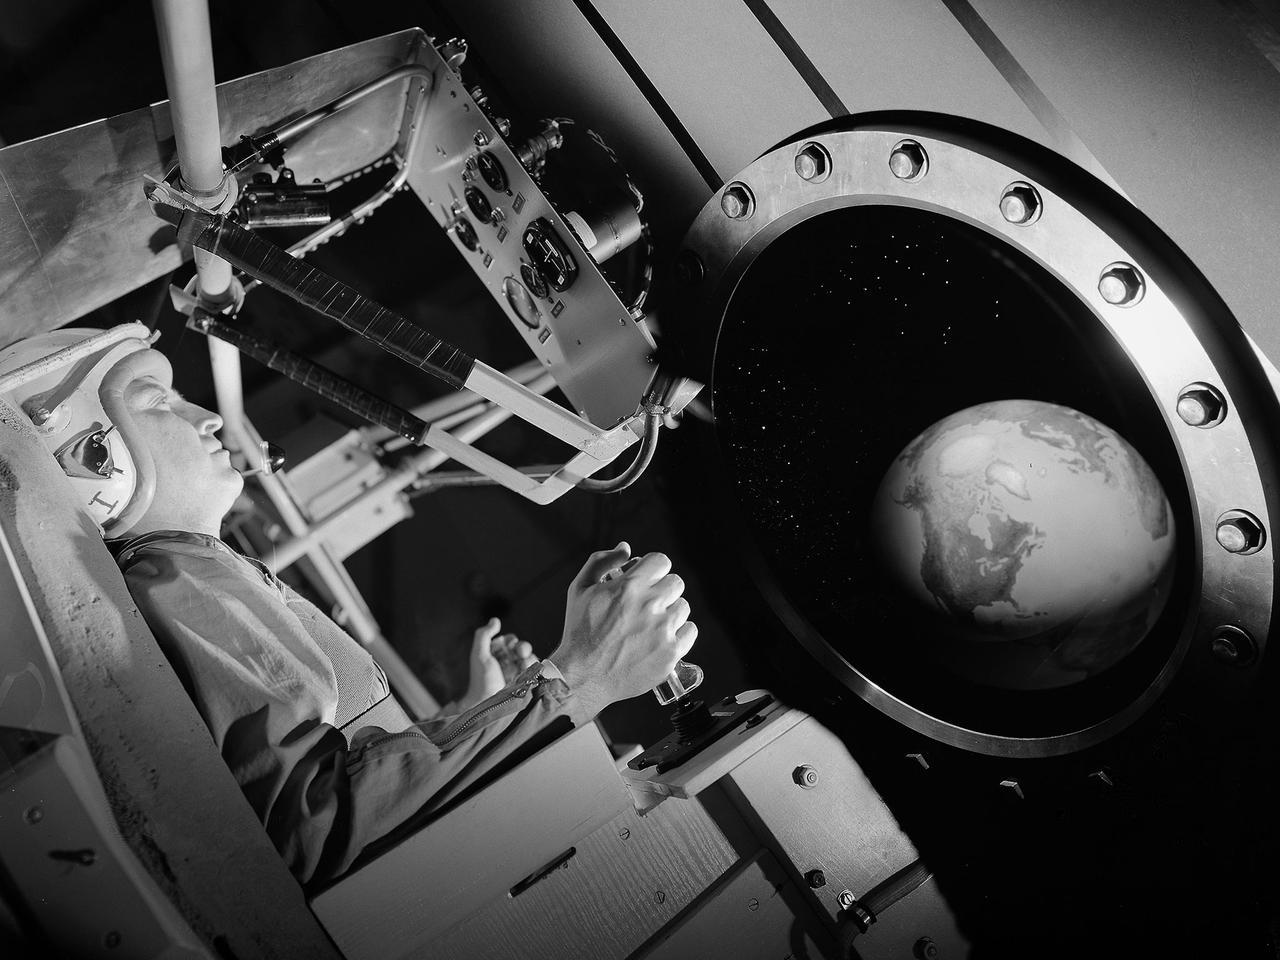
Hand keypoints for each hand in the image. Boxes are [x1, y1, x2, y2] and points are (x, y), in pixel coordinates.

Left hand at [457, 618, 534, 711]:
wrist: (488, 706)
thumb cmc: (482, 680)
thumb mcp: (479, 654)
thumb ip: (484, 635)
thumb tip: (496, 620)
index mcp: (494, 654)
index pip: (508, 640)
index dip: (510, 640)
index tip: (508, 645)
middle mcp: (506, 662)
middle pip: (521, 647)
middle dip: (523, 648)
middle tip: (521, 653)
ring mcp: (516, 672)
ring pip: (530, 658)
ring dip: (528, 659)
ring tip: (523, 667)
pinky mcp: (525, 682)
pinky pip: (535, 670)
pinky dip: (534, 669)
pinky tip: (528, 674)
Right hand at [550, 542, 697, 718]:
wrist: (582, 676)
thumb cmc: (580, 632)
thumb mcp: (580, 588)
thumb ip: (602, 561)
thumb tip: (625, 548)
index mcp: (630, 586)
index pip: (661, 561)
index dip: (653, 569)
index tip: (647, 580)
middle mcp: (650, 605)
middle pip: (675, 583)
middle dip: (661, 590)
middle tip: (646, 604)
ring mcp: (663, 630)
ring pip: (683, 607)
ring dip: (670, 611)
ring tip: (650, 624)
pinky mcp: (670, 653)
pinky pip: (690, 631)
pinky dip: (679, 633)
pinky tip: (661, 638)